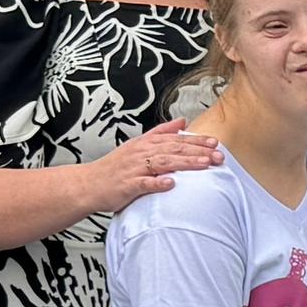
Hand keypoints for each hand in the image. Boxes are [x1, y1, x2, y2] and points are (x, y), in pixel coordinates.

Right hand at [83, 121, 220, 209]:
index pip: (175, 139)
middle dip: (197, 151)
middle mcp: (141, 153)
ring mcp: (134, 169)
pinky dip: (157, 183)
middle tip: (218, 155)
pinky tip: (171, 183)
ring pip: (163, 163)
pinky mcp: (127, 185)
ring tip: (204, 164)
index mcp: (145, 143)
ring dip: (185, 163)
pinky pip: (143, 183)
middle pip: (173, 149)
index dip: (196, 140)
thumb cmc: (115, 167)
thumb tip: (182, 121)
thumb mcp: (138, 144)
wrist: (88, 184)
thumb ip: (161, 132)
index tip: (215, 142)